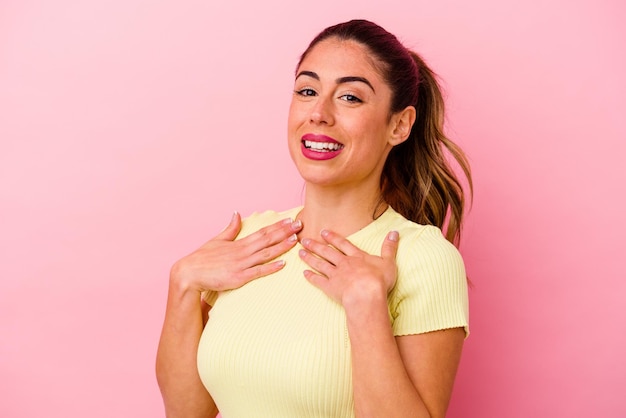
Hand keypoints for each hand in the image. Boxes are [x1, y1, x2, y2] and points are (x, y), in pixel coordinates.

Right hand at [171, 212, 302, 291]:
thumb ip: (230, 228)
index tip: (290, 220)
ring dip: (281, 246)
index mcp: (238, 243)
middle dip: (285, 232)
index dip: (277, 226)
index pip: (262, 232)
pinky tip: (283, 264)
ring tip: (295, 240)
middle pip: (267, 239)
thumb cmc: (201, 259)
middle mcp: (242, 252)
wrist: (189, 274)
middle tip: (300, 225)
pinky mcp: (238, 278)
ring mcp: (241, 264)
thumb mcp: (216, 240)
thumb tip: (237, 213)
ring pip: (265, 254)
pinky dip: (271, 267)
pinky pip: (258, 272)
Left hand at [298, 229, 399, 304]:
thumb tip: (395, 232)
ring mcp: (336, 275)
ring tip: (300, 253)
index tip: (323, 232)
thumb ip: (389, 247)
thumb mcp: (389, 262)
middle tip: (304, 240)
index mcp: (357, 257)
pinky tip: (304, 274)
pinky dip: (311, 277)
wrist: (366, 294)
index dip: (333, 238)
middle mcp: (344, 263)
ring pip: (320, 264)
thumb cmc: (379, 280)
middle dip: (316, 246)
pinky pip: (318, 281)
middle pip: (327, 252)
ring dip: (310, 258)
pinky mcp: (330, 288)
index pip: (343, 244)